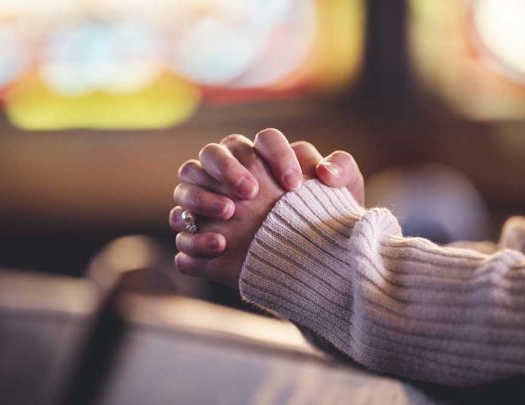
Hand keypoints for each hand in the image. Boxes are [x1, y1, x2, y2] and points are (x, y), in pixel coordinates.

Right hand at [169, 129, 363, 259]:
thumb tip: (325, 171)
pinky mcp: (198, 234)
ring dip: (202, 195)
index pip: (263, 141)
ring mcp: (208, 201)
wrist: (312, 262)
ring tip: (229, 214)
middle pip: (212, 153)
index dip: (276, 157)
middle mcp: (230, 172)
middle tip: (252, 192)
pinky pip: (181, 228)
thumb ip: (342, 171)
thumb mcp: (343, 196)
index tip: (294, 185)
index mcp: (264, 156)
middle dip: (228, 168)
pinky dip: (193, 235)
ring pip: (187, 183)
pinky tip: (219, 245)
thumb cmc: (323, 220)